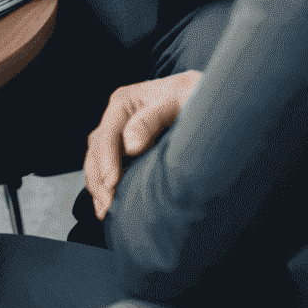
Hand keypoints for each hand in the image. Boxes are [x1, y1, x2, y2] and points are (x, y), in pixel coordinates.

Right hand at [84, 71, 201, 220]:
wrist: (211, 98)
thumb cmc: (196, 97)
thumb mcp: (179, 101)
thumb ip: (152, 119)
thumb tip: (130, 145)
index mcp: (123, 102)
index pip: (106, 134)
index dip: (106, 160)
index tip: (112, 183)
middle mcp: (117, 117)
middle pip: (96, 149)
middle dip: (99, 178)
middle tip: (107, 205)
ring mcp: (120, 132)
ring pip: (97, 159)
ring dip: (97, 185)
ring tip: (104, 211)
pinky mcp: (127, 148)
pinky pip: (108, 166)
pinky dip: (105, 184)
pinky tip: (108, 204)